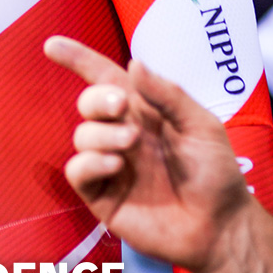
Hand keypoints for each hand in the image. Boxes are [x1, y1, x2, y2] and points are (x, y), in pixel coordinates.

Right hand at [43, 35, 251, 272]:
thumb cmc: (216, 174)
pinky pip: (78, 171)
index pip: (106, 79)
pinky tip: (115, 165)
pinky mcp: (103, 197)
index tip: (52, 45)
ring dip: (101, 133)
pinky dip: (90, 162)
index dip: (79, 61)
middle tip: (119, 105)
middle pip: (88, 104)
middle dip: (97, 99)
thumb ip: (167, 95)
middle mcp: (124, 135)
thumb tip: (133, 63)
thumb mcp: (201, 125)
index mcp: (145, 113)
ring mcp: (111, 166)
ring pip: (82, 136)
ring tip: (131, 143)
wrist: (220, 227)